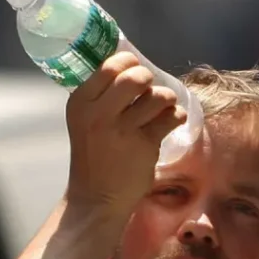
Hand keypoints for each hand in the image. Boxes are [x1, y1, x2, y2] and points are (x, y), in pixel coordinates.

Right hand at [64, 51, 185, 219]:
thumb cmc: (95, 154)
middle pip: (136, 77)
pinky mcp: (145, 144)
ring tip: (163, 107)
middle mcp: (99, 113)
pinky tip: (172, 120)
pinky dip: (177, 116)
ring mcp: (123, 129)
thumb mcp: (86, 120)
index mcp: (81, 102)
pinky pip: (171, 118)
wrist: (97, 196)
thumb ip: (102, 96)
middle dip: (149, 79)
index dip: (129, 62)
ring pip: (158, 96)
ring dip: (167, 98)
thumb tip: (130, 66)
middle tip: (150, 89)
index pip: (109, 66)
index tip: (136, 68)